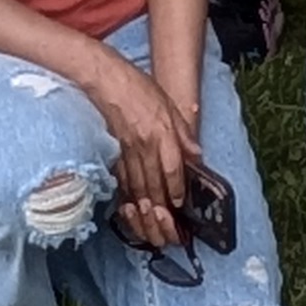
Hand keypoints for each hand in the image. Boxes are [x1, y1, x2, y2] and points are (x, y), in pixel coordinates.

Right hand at [88, 55, 197, 246]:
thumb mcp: (171, 105)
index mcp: (162, 131)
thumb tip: (196, 154)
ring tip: (150, 224)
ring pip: (137, 186)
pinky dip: (128, 196)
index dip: (175, 188)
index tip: (178, 203)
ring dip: (144, 208)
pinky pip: (123, 179)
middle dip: (160, 208)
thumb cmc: (141, 89)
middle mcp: (145, 144)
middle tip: (166, 225)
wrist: (108, 81)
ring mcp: (127, 150)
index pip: (171, 167)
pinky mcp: (114, 152)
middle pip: (154, 183)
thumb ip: (184, 131)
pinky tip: (132, 207)